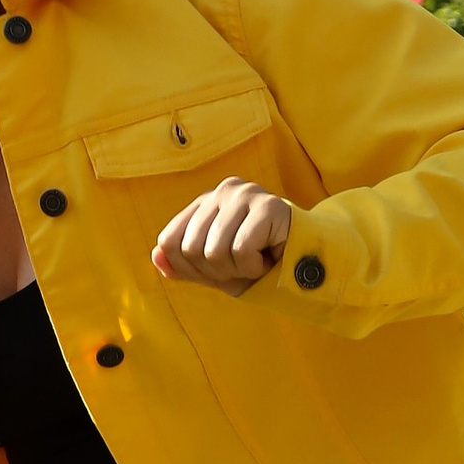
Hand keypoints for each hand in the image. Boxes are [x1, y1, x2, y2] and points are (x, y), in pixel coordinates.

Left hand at [152, 181, 293, 292]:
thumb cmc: (259, 264)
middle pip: (190, 249)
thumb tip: (156, 255)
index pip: (169, 241)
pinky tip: (270, 257)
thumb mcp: (214, 269)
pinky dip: (254, 267)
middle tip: (242, 265)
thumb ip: (183, 264)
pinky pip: (241, 251)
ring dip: (237, 270)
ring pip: (214, 252)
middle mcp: (223, 191)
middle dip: (215, 271)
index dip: (189, 267)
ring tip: (257, 261)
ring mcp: (246, 194)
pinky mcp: (269, 206)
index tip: (218, 268)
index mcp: (206, 202)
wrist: (307, 264)